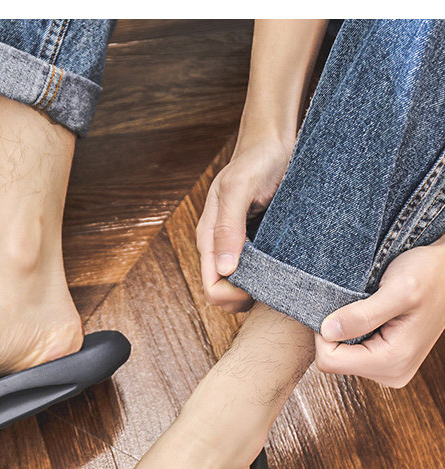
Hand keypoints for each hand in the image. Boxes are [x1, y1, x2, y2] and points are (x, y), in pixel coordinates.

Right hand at [197, 136, 293, 312]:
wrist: (275, 142)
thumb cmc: (256, 159)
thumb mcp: (239, 188)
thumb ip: (228, 227)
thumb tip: (225, 268)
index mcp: (209, 239)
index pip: (212, 288)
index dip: (232, 296)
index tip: (259, 285)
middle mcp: (222, 249)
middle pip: (226, 295)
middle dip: (247, 298)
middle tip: (276, 285)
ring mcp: (240, 249)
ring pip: (243, 288)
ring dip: (261, 289)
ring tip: (284, 276)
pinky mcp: (259, 246)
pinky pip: (261, 274)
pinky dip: (272, 277)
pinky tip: (287, 268)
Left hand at [315, 238, 444, 386]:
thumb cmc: (430, 274)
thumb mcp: (399, 288)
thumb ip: (362, 314)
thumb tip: (327, 331)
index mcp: (392, 361)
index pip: (329, 361)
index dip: (325, 333)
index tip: (340, 307)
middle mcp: (390, 373)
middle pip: (333, 361)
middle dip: (337, 332)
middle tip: (357, 306)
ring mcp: (388, 370)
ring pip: (340, 357)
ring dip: (346, 331)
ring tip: (369, 310)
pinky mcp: (384, 362)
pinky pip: (351, 353)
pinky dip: (353, 333)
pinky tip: (370, 317)